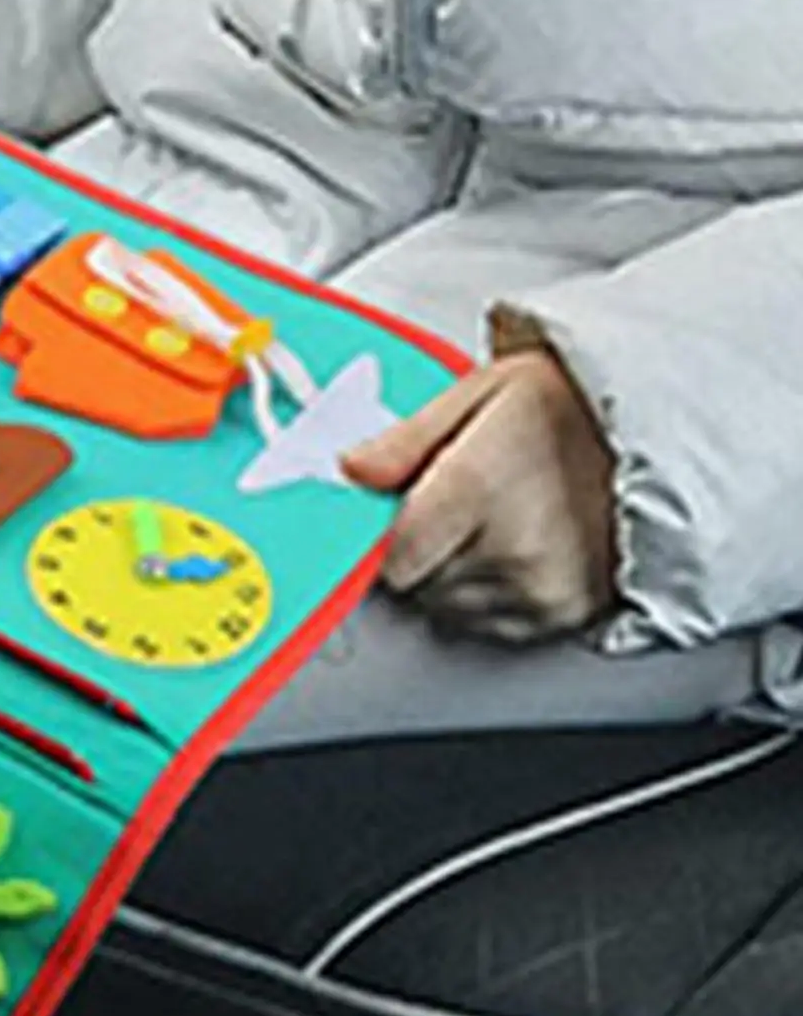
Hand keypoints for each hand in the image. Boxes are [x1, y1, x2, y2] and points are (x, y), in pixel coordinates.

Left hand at [341, 350, 616, 642]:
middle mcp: (510, 549)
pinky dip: (486, 593)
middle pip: (413, 582)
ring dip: (449, 573)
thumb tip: (350, 469)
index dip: (379, 536)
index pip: (390, 554)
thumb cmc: (575, 407)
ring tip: (488, 519)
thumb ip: (406, 439)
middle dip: (416, 548)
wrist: (665, 435)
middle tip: (448, 504)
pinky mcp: (560, 614)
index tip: (389, 515)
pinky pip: (487, 624)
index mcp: (479, 488)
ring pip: (445, 605)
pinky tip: (511, 546)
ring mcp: (539, 589)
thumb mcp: (481, 391)